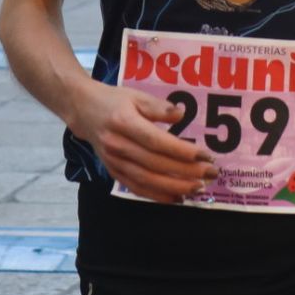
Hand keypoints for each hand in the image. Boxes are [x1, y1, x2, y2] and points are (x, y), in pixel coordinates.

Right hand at [67, 80, 217, 203]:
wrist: (84, 111)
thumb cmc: (114, 101)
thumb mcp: (136, 96)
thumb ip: (159, 107)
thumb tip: (182, 114)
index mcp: (123, 122)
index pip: (156, 141)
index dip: (181, 151)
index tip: (204, 155)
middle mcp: (117, 145)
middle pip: (155, 164)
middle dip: (185, 172)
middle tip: (210, 174)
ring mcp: (114, 162)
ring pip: (147, 180)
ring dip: (175, 188)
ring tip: (198, 188)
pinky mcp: (114, 172)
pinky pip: (137, 188)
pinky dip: (158, 196)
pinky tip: (177, 198)